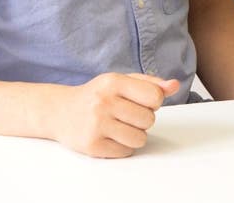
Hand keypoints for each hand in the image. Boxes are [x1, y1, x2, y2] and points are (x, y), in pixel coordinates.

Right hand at [47, 72, 179, 157]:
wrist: (59, 111)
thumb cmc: (96, 95)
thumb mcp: (121, 81)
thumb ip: (150, 83)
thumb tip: (174, 85)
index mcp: (113, 82)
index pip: (155, 96)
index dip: (153, 102)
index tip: (140, 101)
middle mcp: (103, 102)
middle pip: (149, 120)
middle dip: (143, 120)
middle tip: (126, 114)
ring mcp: (96, 125)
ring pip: (140, 139)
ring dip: (134, 135)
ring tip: (119, 126)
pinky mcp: (92, 145)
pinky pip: (126, 152)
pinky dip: (122, 147)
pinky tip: (109, 136)